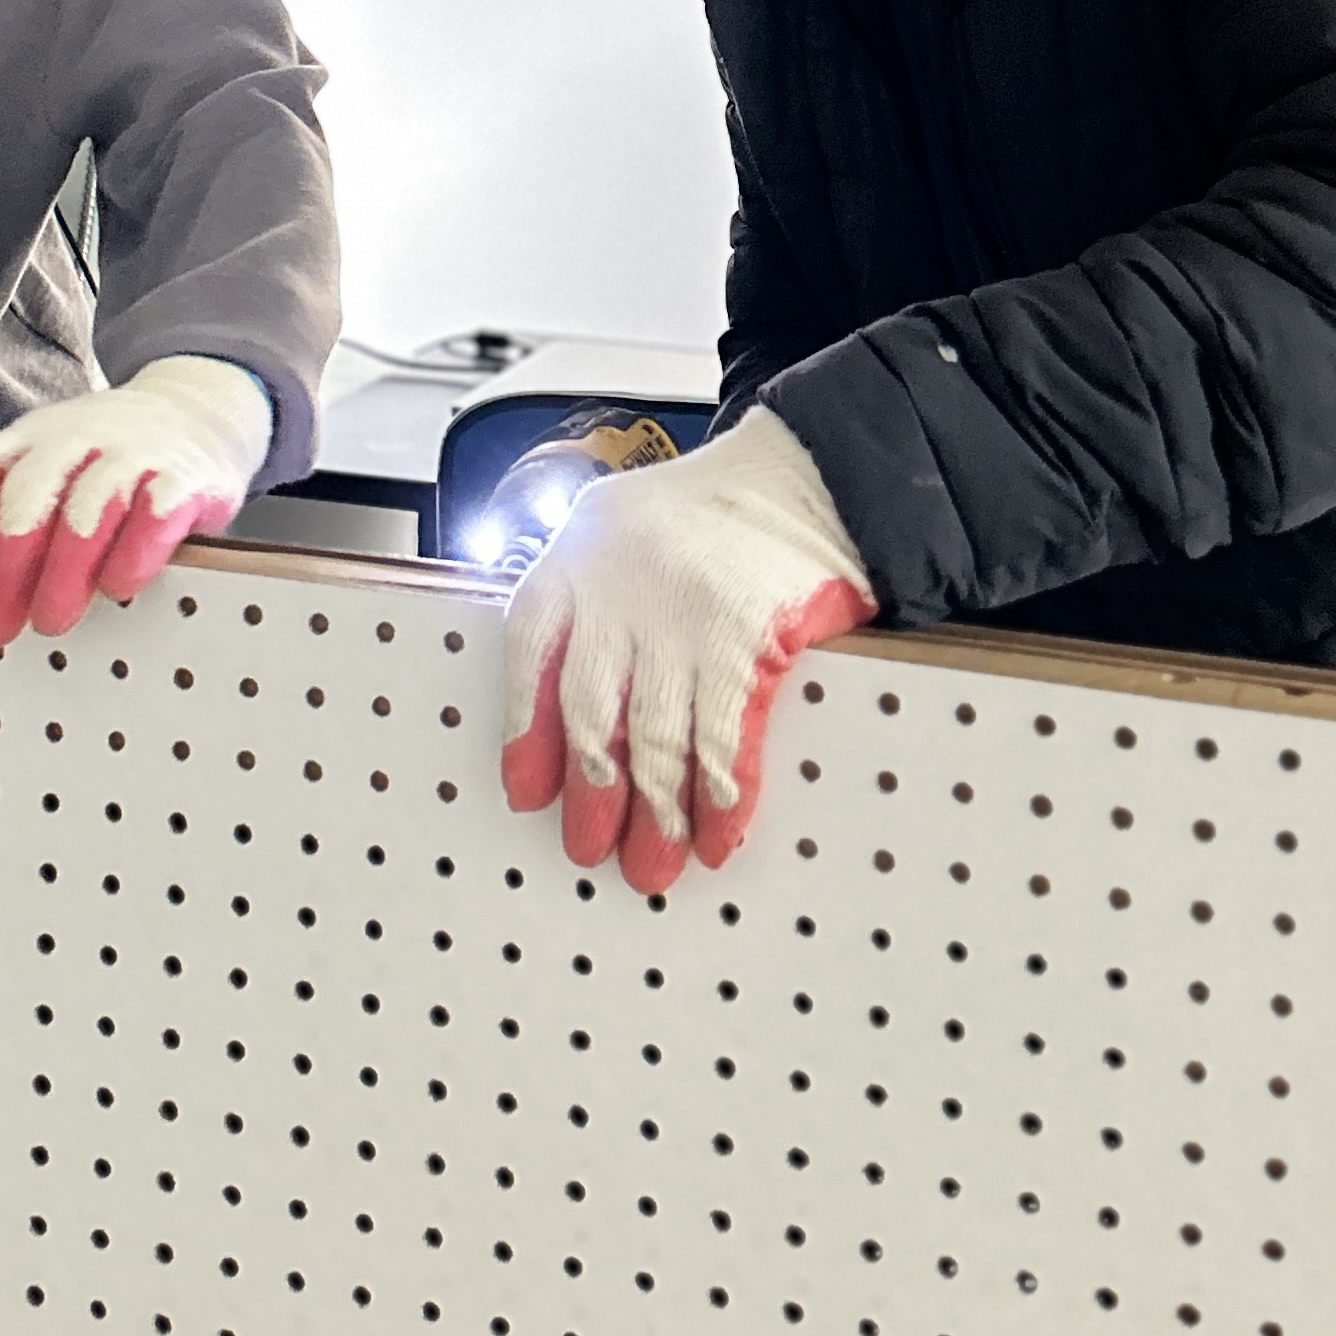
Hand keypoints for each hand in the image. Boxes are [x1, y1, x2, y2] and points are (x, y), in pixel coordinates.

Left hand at [0, 355, 273, 644]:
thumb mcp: (27, 453)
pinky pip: (160, 506)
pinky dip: (139, 544)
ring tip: (51, 622)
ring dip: (67, 563)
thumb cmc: (96, 451)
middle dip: (6, 563)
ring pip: (91, 502)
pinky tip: (122, 583)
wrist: (198, 409)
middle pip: (29, 493)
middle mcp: (74, 441)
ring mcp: (132, 455)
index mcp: (26, 441)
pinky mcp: (186, 478)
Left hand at [499, 404, 874, 891]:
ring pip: (654, 735)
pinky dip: (720, 794)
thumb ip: (588, 599)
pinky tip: (717, 832)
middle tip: (593, 849)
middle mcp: (620, 583)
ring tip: (654, 864)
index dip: (526, 728)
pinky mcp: (746, 636)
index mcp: (581, 553)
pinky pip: (724, 735)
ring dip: (655, 811)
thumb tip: (563, 710)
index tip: (526, 791)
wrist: (809, 471)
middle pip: (590, 708)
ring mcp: (682, 612)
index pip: (531, 650)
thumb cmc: (714, 511)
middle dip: (593, 790)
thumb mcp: (621, 526)